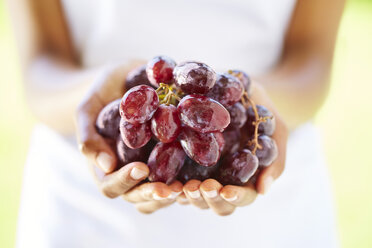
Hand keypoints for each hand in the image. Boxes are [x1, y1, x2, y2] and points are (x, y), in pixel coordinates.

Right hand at [75, 62, 180, 213]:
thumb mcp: (89, 108)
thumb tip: (107, 166)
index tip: (141, 168)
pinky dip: (189, 176)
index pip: (110, 186)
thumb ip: (89, 134)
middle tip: (170, 190)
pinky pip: (179, 172)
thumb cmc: (103, 92)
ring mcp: (151, 166)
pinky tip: (202, 164)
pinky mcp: (171, 156)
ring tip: (187, 187)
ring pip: (160, 193)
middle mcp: (129, 171)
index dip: (124, 182)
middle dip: (153, 195)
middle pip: (138, 197)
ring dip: (173, 194)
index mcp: (106, 165)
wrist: (126, 78)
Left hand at [183, 81, 287, 215]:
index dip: (235, 198)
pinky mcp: (182, 158)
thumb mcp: (276, 129)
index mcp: (246, 177)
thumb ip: (275, 159)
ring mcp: (202, 171)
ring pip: (195, 196)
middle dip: (208, 199)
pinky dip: (170, 182)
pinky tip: (165, 177)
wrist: (239, 88)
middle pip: (216, 204)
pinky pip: (174, 176)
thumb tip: (263, 190)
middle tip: (200, 187)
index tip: (226, 191)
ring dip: (189, 195)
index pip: (242, 197)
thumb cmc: (261, 110)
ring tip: (184, 184)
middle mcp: (223, 179)